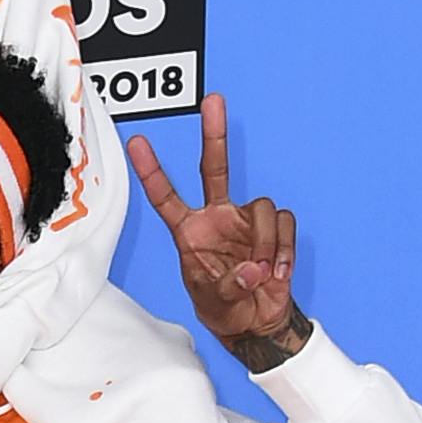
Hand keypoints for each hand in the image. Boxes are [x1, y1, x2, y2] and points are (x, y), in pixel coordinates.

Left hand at [127, 94, 312, 370]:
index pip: (166, 196)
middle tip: (213, 100)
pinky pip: (284, 224)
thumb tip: (253, 268)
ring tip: (262, 273)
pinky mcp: (273, 228)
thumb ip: (229, 285)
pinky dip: (284, 250)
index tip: (137, 143)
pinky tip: (277, 273)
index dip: (152, 171)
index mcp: (190, 231)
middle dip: (215, 133)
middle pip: (215, 166)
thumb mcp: (214, 300)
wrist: (256, 321)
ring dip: (266, 243)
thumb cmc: (224, 308)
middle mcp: (217, 216)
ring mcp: (246, 219)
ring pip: (262, 206)